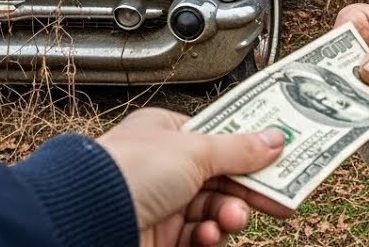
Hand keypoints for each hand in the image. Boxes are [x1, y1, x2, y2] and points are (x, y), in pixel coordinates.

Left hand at [96, 108, 292, 245]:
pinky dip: (209, 238)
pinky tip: (209, 236)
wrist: (85, 220)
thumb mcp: (194, 151)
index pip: (221, 139)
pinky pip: (197, 238)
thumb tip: (274, 139)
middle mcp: (163, 167)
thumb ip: (239, 149)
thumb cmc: (125, 172)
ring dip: (229, 216)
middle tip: (279, 199)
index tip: (283, 161)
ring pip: (213, 211)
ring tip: (232, 220)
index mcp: (166, 133)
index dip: (252, 151)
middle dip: (246, 191)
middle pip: (222, 178)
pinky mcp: (158, 237)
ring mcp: (160, 204)